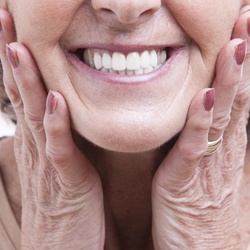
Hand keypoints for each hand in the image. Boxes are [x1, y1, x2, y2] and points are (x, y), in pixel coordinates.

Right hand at [0, 9, 104, 249]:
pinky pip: (60, 149)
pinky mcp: (66, 182)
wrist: (62, 248)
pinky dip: (56, 124)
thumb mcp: (62, 164)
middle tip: (6, 17)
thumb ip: (61, 137)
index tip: (16, 27)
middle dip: (13, 55)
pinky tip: (55, 99)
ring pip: (35, 115)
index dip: (20, 60)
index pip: (26, 92)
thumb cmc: (66, 206)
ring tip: (19, 46)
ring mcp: (49, 164)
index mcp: (42, 140)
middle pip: (23, 94)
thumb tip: (62, 109)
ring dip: (27, 81)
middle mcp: (39, 146)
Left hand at [152, 7, 249, 249]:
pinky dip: (202, 120)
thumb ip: (209, 138)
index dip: (246, 62)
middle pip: (240, 95)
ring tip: (238, 43)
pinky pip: (195, 146)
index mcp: (228, 145)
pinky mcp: (187, 182)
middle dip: (246, 56)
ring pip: (225, 114)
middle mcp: (225, 149)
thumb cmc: (204, 213)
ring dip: (232, 79)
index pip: (241, 95)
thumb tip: (209, 109)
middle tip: (249, 16)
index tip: (246, 28)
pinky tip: (204, 96)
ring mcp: (210, 164)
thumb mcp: (211, 169)